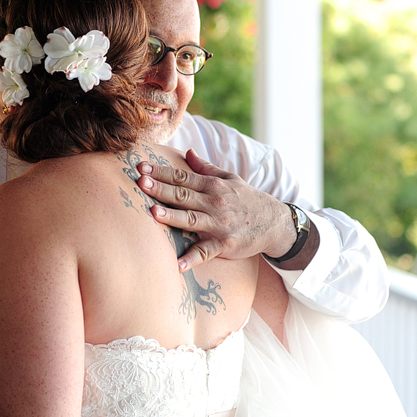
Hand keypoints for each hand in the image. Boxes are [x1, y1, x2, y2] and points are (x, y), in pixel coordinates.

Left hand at [136, 149, 299, 270]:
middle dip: (161, 189)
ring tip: (153, 213)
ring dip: (172, 217)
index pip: (182, 176)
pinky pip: (206, 252)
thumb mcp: (230, 179)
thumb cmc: (247, 199)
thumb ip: (206, 168)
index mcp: (213, 185)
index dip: (161, 171)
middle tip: (141, 183)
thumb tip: (187, 152)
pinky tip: (177, 264)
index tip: (142, 167)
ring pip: (191, 219)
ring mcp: (219, 224)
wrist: (275, 223)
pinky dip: (192, 259)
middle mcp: (214, 203)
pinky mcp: (224, 244)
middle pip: (183, 195)